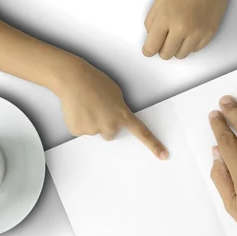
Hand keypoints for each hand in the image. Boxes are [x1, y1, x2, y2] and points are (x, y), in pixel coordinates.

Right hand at [52, 58, 168, 159]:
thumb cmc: (94, 81)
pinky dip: (79, 122)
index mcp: (122, 115)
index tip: (163, 155)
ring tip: (85, 105)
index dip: (153, 145)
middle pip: (110, 133)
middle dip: (105, 123)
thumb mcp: (115, 93)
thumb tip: (113, 117)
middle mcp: (110, 125)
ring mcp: (94, 130)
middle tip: (97, 108)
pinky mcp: (79, 131)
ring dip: (91, 121)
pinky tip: (77, 109)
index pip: (142, 133)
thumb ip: (119, 109)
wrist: (73, 80)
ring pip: (94, 131)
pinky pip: (80, 130)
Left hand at [143, 0, 236, 59]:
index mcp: (166, 18)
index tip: (148, 50)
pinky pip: (195, 50)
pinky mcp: (209, 34)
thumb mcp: (160, 1)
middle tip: (164, 40)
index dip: (148, 50)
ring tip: (178, 36)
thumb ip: (151, 22)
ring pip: (181, 55)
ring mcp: (197, 32)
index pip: (151, 47)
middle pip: (166, 55)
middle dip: (162, 49)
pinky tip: (189, 33)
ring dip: (176, 49)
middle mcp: (182, 28)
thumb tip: (151, 38)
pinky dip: (190, 45)